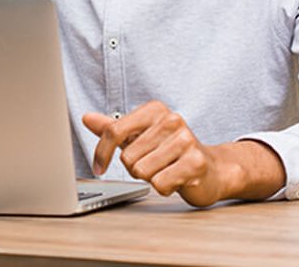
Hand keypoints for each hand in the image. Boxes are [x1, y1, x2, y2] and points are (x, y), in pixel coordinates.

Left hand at [83, 101, 284, 206]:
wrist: (212, 168)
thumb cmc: (170, 151)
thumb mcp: (140, 136)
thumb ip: (113, 128)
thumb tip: (86, 118)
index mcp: (155, 109)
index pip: (114, 130)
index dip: (101, 153)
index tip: (99, 167)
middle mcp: (171, 119)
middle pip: (128, 157)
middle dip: (135, 168)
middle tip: (152, 164)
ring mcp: (185, 140)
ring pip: (142, 172)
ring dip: (150, 178)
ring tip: (164, 170)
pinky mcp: (195, 162)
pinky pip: (160, 184)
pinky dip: (163, 188)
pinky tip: (175, 179)